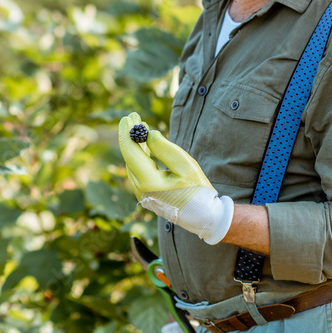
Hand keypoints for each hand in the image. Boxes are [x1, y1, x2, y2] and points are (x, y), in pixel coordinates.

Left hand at [118, 113, 233, 244]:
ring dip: (136, 144)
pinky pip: (140, 169)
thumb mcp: (185, 166)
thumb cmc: (197, 191)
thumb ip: (165, 148)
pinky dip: (141, 154)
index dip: (127, 133)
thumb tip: (148, 134)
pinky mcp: (147, 192)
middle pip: (130, 156)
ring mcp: (142, 192)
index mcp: (148, 182)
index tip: (127, 117)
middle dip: (130, 135)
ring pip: (134, 162)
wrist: (204, 216)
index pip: (131, 152)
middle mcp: (140, 188)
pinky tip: (144, 143)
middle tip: (133, 116)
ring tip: (139, 125)